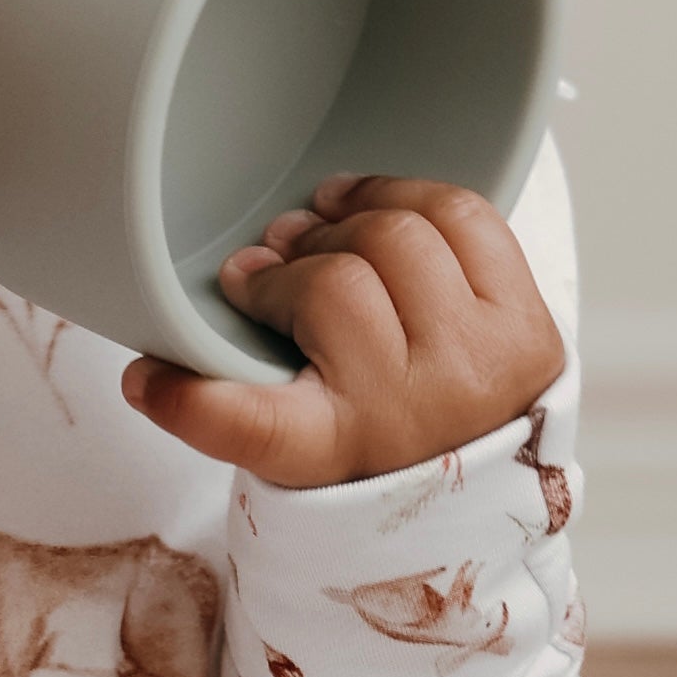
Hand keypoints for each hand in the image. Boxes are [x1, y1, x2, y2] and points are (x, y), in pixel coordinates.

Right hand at [120, 176, 560, 488]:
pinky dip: (410, 197)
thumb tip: (149, 373)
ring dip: (347, 221)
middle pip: (333, 283)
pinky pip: (464, 217)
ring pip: (397, 235)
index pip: (256, 430)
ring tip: (322, 234)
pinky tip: (377, 209)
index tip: (147, 378)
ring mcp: (481, 366)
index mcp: (336, 453)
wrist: (481, 479)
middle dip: (286, 261)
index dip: (192, 401)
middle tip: (266, 265)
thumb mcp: (295, 447)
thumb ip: (230, 406)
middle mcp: (413, 413)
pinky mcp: (529, 327)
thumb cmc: (369, 447)